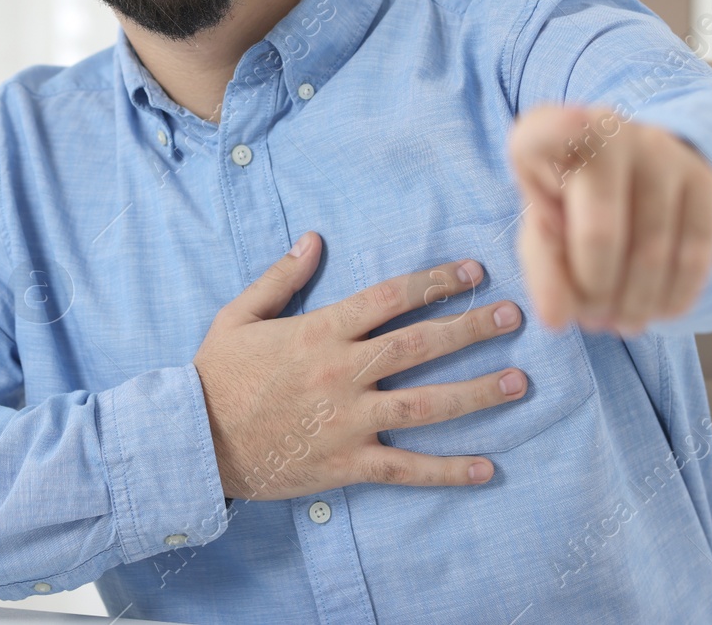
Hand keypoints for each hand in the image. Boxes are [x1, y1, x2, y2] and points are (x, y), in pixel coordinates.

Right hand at [192, 233, 527, 501]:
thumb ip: (281, 277)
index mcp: (319, 332)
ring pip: (426, 405)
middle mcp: (341, 373)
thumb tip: (314, 240)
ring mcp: (348, 421)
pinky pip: (406, 468)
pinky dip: (448, 471)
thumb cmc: (215, 375)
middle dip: (471, 328)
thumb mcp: (239, 315)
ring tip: (518, 382)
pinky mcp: (347, 463)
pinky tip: (487, 468)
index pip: (390, 298)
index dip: (435, 282)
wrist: (193, 442)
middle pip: (420, 345)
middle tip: (514, 316)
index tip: (473, 272)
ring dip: (476, 393)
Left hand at [508, 104, 711, 335]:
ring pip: (651, 254)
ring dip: (633, 306)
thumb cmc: (573, 206)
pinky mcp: (705, 182)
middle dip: (594, 293)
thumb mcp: (543, 232)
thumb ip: (542, 270)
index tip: (572, 125)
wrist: (635, 176)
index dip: (554, 133)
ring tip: (619, 322)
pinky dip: (674, 299)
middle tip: (591, 318)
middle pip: (600, 233)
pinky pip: (693, 257)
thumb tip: (557, 319)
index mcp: (549, 134)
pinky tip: (658, 312)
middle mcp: (609, 132)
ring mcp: (663, 152)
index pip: (541, 134)